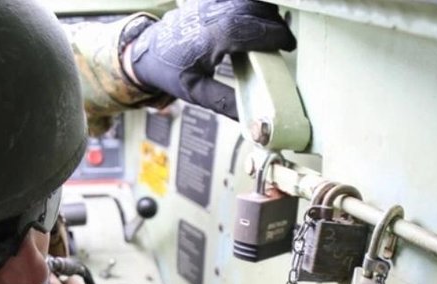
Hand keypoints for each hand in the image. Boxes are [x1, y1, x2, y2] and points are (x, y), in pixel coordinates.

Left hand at [128, 0, 295, 118]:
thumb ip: (226, 103)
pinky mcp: (209, 0)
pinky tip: (258, 18)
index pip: (252, 31)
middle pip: (256, 11)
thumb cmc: (170, 71)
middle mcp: (212, 15)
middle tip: (285, 42)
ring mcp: (210, 3)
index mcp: (211, 38)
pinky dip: (252, 6)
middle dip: (276, 25)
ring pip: (250, 0)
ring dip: (266, 13)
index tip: (289, 46)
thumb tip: (252, 120)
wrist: (147, 51)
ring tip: (273, 31)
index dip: (275, 36)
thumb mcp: (196, 92)